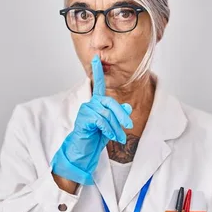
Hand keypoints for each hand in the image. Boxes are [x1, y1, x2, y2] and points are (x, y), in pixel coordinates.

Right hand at [51, 55, 132, 185]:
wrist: (83, 153)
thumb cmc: (94, 139)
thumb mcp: (111, 127)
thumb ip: (118, 116)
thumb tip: (127, 107)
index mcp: (96, 104)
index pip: (97, 85)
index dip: (97, 72)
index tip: (96, 59)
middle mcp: (89, 105)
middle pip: (109, 102)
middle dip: (120, 115)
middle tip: (128, 126)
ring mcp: (85, 112)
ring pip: (106, 113)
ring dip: (116, 127)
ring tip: (119, 138)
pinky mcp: (83, 120)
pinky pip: (100, 120)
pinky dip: (108, 129)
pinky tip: (110, 136)